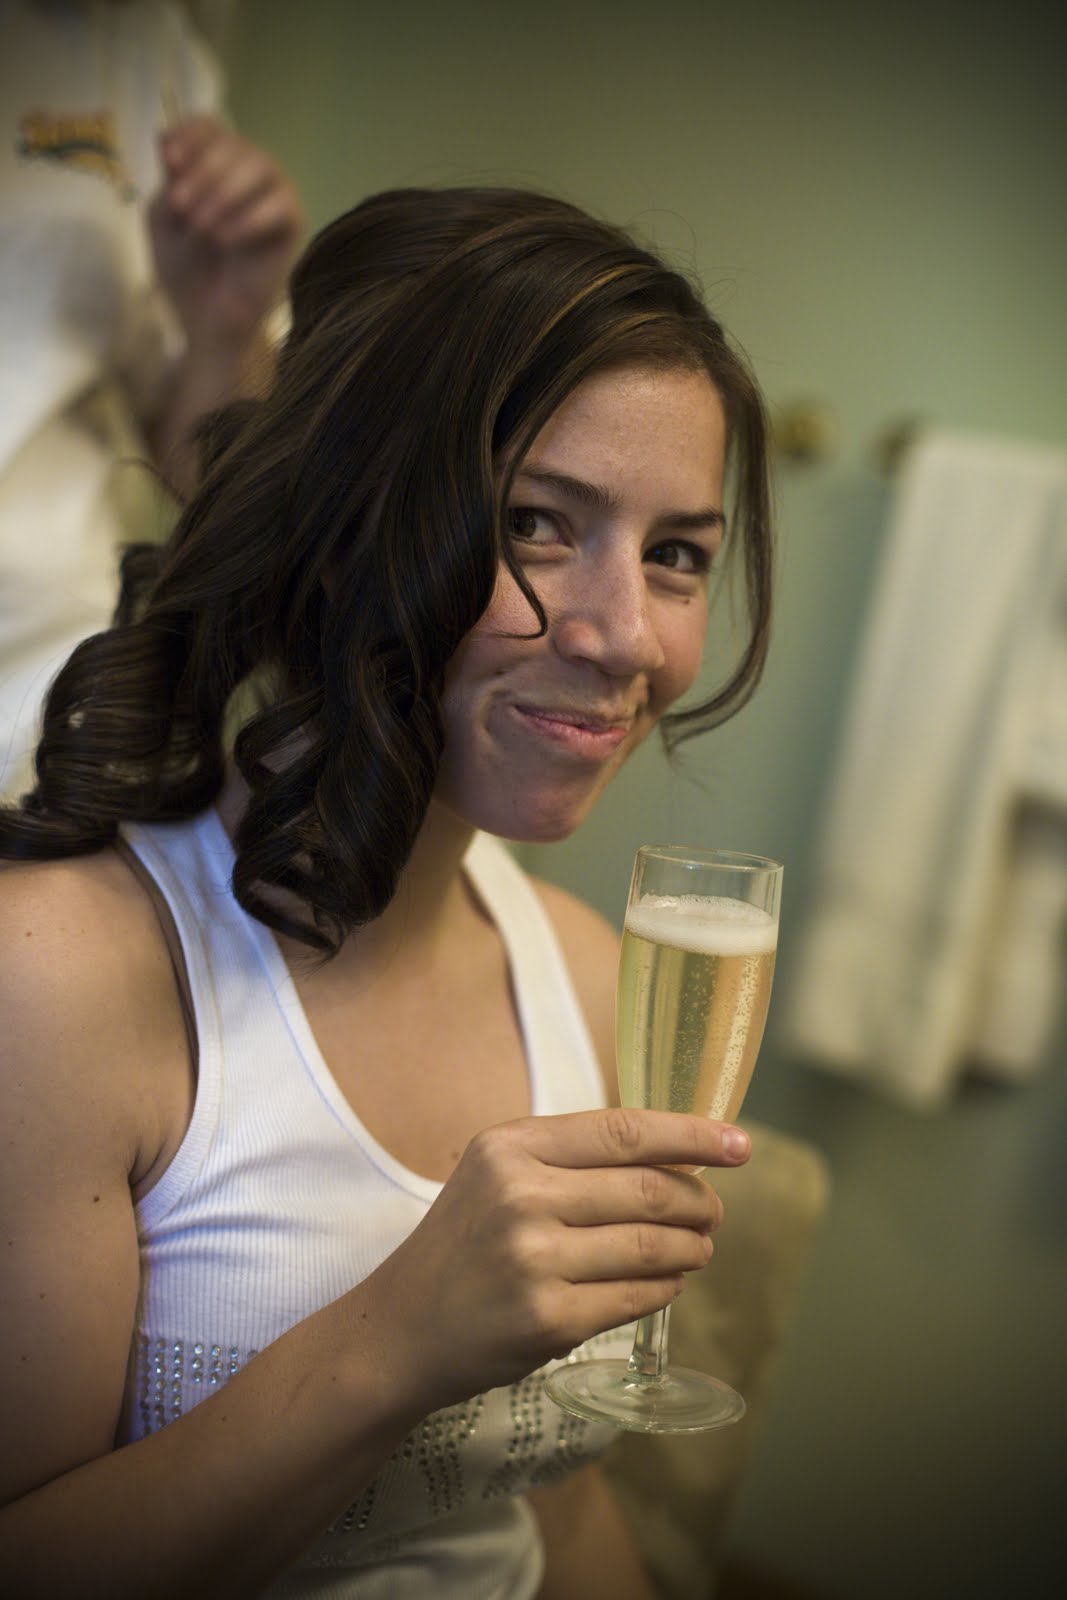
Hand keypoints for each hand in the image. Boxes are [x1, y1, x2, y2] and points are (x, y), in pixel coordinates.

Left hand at [148, 115, 303, 353]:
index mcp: (213, 163)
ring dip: (224, 193)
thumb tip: (169, 140)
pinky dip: (249, 219)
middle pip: (233, 142)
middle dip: (202, 174)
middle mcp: (246, 170)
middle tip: (182, 211)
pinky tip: (226, 241)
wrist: (208, 318)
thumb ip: (169, 180)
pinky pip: (279, 204)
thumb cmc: (185, 268)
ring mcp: (272, 194)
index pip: (209, 125)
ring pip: (260, 164)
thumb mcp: (162, 219)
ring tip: (203, 230)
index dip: (190, 135)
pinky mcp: (291, 224)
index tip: (170, 163)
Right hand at [366, 1107, 749, 1413]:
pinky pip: (635, 1297)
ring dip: (691, 1249)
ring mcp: (534, 1260)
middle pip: (649, 1190)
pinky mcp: (547, 1320)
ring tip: (698, 1250)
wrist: (404, 1326)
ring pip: (651, 1247)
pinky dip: (664, 1288)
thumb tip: (676, 1157)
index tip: (738, 1145)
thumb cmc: (465, 1242)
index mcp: (512, 1146)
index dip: (692, 1136)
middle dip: (699, 1203)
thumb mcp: (499, 1174)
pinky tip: (667, 1283)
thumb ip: (573, 1158)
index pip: (625, 1131)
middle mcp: (521, 1196)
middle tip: (713, 1213)